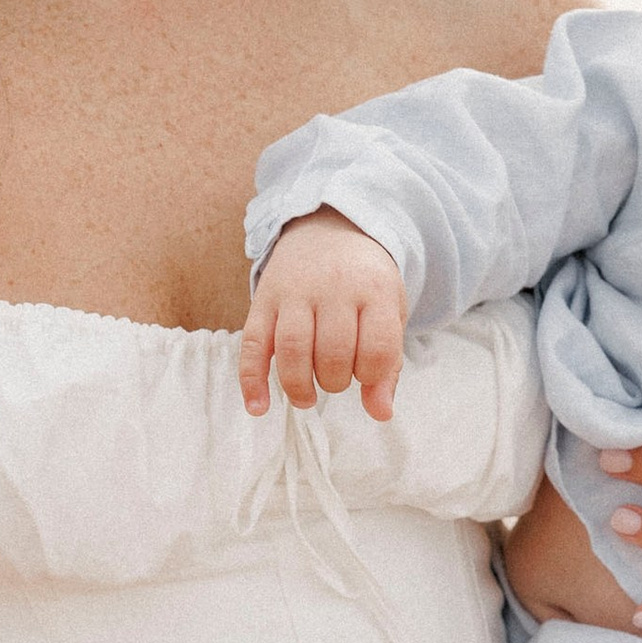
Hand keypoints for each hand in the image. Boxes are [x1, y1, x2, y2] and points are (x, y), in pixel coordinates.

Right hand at [239, 211, 408, 419]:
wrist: (328, 228)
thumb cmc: (364, 282)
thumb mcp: (389, 311)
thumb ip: (388, 363)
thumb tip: (381, 413)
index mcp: (374, 289)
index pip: (377, 347)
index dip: (372, 374)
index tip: (366, 375)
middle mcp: (333, 287)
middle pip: (333, 352)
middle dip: (336, 381)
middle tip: (336, 379)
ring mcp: (294, 291)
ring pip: (293, 348)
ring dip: (299, 386)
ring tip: (306, 398)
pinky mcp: (263, 299)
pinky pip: (252, 344)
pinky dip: (252, 380)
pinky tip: (258, 407)